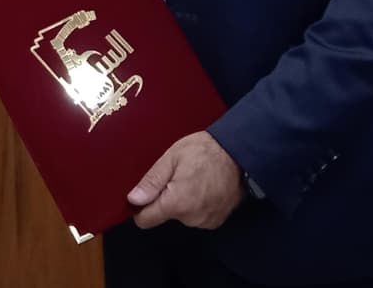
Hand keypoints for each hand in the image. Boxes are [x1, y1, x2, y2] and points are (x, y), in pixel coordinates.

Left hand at [127, 131, 243, 229]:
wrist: (238, 153)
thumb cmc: (204, 151)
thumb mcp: (171, 158)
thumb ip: (151, 182)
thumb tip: (133, 199)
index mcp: (176, 203)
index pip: (146, 220)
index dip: (140, 208)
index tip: (142, 194)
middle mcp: (191, 218)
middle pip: (164, 215)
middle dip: (164, 198)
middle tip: (175, 177)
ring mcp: (206, 221)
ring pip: (181, 215)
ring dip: (182, 202)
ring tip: (191, 180)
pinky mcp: (217, 220)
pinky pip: (196, 216)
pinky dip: (196, 205)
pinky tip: (203, 187)